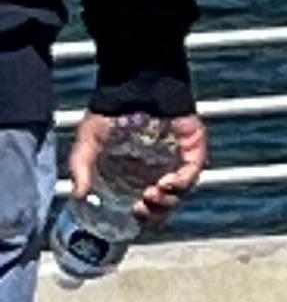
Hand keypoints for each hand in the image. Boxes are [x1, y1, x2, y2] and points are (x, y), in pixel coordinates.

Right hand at [70, 111, 209, 225]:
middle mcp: (162, 170)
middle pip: (167, 205)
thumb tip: (78, 195)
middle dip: (156, 213)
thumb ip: (81, 167)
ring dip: (167, 201)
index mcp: (140, 174)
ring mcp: (180, 160)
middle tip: (141, 210)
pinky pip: (193, 171)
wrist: (131, 85)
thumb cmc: (111, 111)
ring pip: (181, 192)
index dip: (145, 216)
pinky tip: (166, 183)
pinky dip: (181, 182)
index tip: (133, 215)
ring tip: (150, 195)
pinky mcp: (193, 147)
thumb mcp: (89, 141)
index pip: (150, 206)